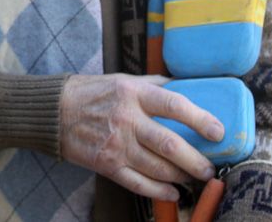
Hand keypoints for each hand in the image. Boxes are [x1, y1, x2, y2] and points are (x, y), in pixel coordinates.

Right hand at [59, 74, 224, 200]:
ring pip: (158, 167)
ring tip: (194, 178)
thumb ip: (154, 84)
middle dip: (196, 160)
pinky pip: (138, 183)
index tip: (218, 132)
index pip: (175, 105)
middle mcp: (127, 119)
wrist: (53, 111)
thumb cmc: (91, 92)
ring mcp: (116, 145)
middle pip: (170, 144)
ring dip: (181, 176)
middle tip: (210, 167)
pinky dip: (159, 191)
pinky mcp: (107, 164)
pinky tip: (172, 192)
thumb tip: (186, 87)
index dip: (201, 119)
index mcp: (134, 93)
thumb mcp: (123, 79)